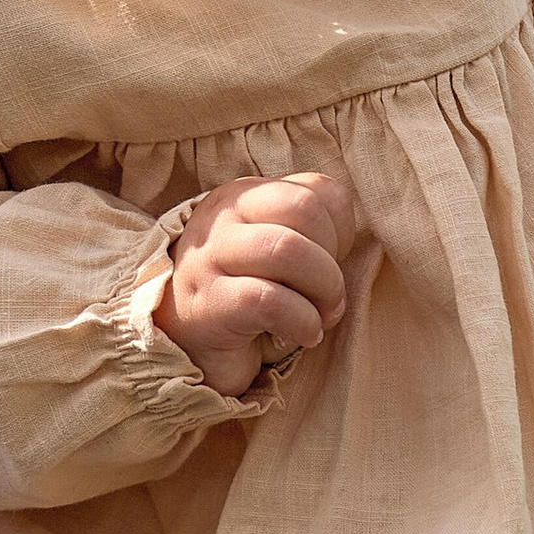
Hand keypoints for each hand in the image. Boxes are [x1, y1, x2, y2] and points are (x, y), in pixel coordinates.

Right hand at [152, 171, 352, 396]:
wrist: (182, 343)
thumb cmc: (242, 293)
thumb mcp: (274, 249)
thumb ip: (308, 231)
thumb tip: (351, 244)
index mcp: (244, 195)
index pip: (318, 189)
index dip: (341, 231)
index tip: (330, 264)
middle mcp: (223, 216)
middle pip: (305, 209)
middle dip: (332, 261)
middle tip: (329, 298)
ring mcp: (209, 257)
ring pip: (288, 249)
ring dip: (322, 291)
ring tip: (320, 316)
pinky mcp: (207, 303)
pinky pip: (270, 301)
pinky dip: (302, 322)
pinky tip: (302, 335)